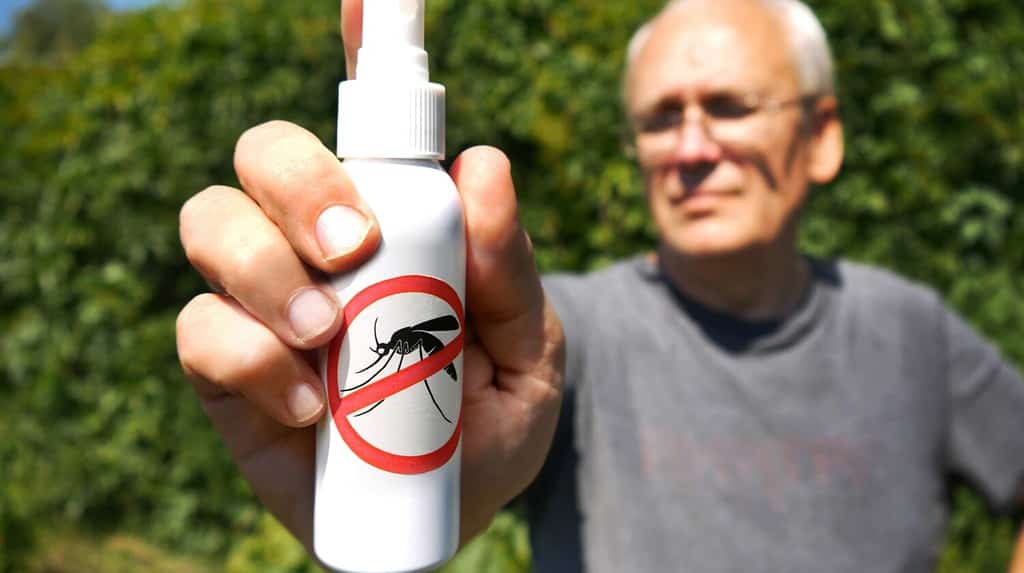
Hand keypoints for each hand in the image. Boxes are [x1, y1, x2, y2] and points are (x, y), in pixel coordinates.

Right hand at [174, 0, 564, 549]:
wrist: (453, 510)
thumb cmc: (493, 415)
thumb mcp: (534, 346)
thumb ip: (512, 268)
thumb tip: (483, 165)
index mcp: (395, 220)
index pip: (365, 126)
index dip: (362, 51)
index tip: (373, 2)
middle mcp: (317, 243)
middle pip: (264, 154)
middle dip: (299, 184)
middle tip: (356, 248)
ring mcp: (264, 303)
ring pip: (210, 224)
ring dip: (265, 268)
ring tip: (329, 334)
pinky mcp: (229, 373)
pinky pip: (200, 333)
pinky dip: (249, 358)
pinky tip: (307, 403)